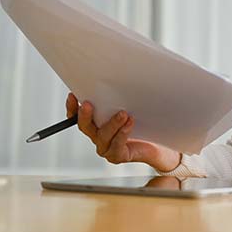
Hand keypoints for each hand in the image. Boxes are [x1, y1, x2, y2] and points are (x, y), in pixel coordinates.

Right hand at [66, 92, 181, 172]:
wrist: (159, 145)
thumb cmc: (144, 122)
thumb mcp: (132, 105)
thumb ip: (121, 96)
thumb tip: (120, 76)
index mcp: (97, 123)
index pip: (78, 116)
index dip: (73, 107)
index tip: (73, 95)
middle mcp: (98, 136)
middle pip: (85, 127)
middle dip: (85, 115)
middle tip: (88, 104)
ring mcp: (107, 147)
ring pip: (103, 136)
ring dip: (111, 124)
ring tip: (123, 113)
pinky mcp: (118, 155)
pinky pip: (117, 146)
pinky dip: (123, 134)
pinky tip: (130, 123)